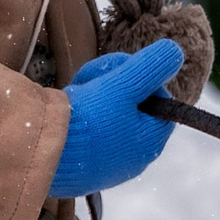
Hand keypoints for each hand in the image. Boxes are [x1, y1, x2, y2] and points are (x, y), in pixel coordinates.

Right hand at [48, 39, 182, 197]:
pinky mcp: (84, 167)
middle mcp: (134, 158)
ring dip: (93, 95)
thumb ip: (151, 66)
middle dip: (112, 83)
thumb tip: (176, 52)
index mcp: (151, 142)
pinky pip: (89, 132)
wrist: (44, 152)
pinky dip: (80, 116)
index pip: (160, 99)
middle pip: (133, 105)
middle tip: (93, 78)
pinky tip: (66, 114)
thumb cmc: (89, 119)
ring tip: (76, 94)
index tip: (120, 72)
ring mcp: (108, 164)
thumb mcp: (124, 84)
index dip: (142, 77)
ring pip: (109, 114)